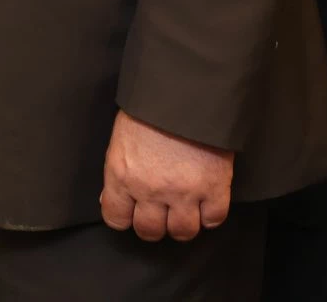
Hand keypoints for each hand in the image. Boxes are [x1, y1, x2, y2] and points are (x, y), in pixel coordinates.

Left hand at [100, 110, 233, 241]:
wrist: (184, 94)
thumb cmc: (147, 112)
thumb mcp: (119, 141)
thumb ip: (117, 174)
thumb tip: (112, 200)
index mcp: (121, 176)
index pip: (116, 218)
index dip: (124, 218)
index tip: (131, 213)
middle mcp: (150, 190)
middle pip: (150, 231)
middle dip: (153, 226)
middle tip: (159, 215)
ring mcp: (184, 193)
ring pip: (183, 232)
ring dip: (182, 225)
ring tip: (183, 211)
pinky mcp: (214, 189)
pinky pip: (214, 220)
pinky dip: (210, 215)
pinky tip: (205, 203)